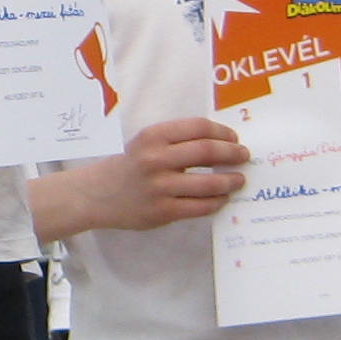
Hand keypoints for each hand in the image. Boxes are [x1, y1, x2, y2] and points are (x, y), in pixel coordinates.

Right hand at [57, 117, 247, 236]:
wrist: (97, 195)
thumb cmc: (129, 166)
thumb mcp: (146, 143)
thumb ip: (177, 140)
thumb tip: (221, 142)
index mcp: (154, 136)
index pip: (199, 127)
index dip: (223, 132)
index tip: (233, 139)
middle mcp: (157, 159)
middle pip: (208, 152)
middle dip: (233, 154)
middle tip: (244, 157)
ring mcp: (160, 187)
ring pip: (209, 183)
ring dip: (231, 181)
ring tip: (238, 180)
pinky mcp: (163, 211)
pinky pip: (200, 207)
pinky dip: (217, 202)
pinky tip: (222, 198)